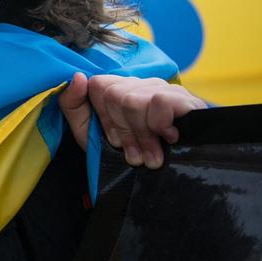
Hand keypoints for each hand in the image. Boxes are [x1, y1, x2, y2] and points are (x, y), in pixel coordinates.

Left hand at [58, 73, 206, 168]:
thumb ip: (73, 104)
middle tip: (134, 155)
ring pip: (135, 100)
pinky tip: (170, 139)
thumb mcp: (89, 133)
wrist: (172, 184)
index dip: (103, 117)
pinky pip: (161, 101)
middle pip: (115, 94)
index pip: (99, 85)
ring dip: (141, 135)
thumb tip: (78, 76)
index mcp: (121, 88)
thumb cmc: (127, 155)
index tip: (114, 141)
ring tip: (151, 157)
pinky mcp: (188, 100)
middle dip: (122, 131)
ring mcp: (166, 88)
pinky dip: (160, 125)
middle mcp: (143, 84)